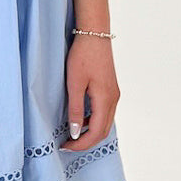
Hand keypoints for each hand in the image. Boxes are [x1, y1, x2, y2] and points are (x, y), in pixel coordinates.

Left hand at [63, 34, 118, 149]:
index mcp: (106, 99)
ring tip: (71, 135)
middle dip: (86, 142)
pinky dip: (93, 122)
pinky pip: (104, 113)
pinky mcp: (111, 90)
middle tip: (67, 145)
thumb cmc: (83, 56)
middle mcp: (113, 99)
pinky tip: (79, 120)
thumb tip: (74, 132)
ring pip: (105, 123)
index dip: (81, 144)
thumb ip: (75, 109)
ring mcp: (114, 95)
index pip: (96, 132)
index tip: (66, 146)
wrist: (94, 34)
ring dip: (90, 132)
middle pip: (103, 131)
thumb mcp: (74, 84)